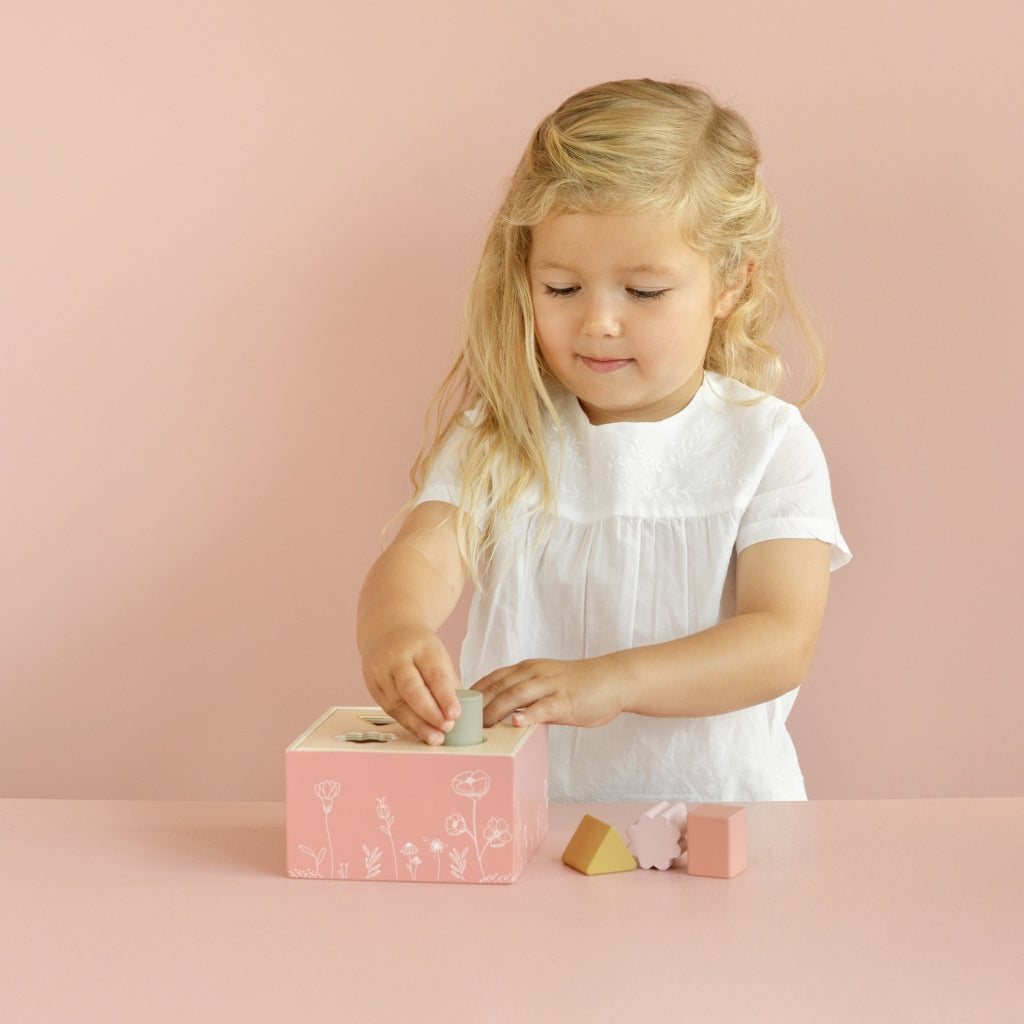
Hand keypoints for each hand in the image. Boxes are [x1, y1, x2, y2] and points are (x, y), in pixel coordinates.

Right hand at [361, 625, 461, 744]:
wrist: (386, 629)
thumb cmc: (418, 646)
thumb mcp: (438, 654)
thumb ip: (449, 681)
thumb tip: (461, 711)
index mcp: (420, 647)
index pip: (433, 674)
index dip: (445, 696)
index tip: (456, 715)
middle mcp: (397, 659)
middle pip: (411, 690)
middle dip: (430, 713)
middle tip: (446, 728)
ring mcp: (381, 672)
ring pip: (398, 703)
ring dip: (418, 724)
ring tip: (435, 737)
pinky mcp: (372, 686)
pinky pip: (389, 708)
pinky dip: (406, 722)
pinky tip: (419, 731)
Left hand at [473, 656, 625, 728]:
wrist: (613, 680)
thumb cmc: (579, 686)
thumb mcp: (547, 686)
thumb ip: (526, 698)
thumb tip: (503, 716)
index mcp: (528, 669)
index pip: (493, 678)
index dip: (473, 693)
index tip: (457, 709)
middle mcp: (535, 673)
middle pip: (498, 686)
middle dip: (477, 705)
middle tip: (460, 724)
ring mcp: (550, 685)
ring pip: (515, 694)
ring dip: (495, 710)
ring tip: (480, 726)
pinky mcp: (566, 699)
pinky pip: (544, 706)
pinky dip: (528, 715)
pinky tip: (515, 724)